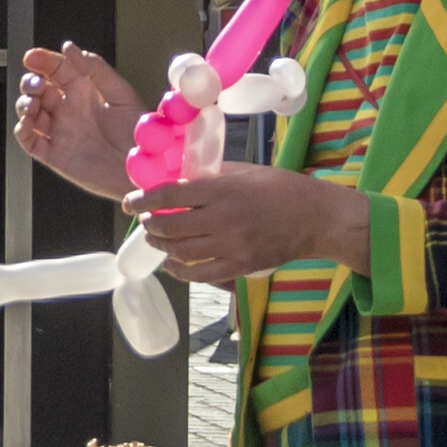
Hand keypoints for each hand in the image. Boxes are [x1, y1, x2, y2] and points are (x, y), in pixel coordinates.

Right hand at [14, 43, 145, 201]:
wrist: (141, 168)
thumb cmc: (136, 133)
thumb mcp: (120, 92)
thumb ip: (95, 68)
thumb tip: (70, 47)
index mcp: (82, 90)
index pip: (55, 69)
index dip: (42, 61)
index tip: (32, 57)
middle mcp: (68, 109)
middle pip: (37, 90)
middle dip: (30, 83)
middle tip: (36, 84)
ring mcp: (59, 131)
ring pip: (29, 113)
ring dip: (24, 105)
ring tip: (32, 105)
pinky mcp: (54, 154)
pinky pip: (30, 141)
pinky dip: (22, 132)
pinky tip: (26, 124)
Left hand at [130, 165, 372, 281]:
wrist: (315, 217)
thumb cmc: (281, 188)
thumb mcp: (244, 171)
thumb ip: (210, 176)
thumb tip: (176, 178)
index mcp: (223, 190)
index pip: (170, 195)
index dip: (143, 200)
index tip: (130, 202)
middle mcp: (224, 218)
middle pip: (171, 227)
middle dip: (150, 225)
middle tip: (146, 221)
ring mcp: (233, 246)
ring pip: (181, 252)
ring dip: (162, 247)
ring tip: (157, 239)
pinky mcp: (241, 266)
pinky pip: (201, 275)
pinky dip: (180, 271)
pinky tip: (172, 264)